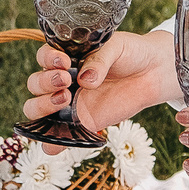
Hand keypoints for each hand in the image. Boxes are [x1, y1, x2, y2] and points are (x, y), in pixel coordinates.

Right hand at [24, 29, 181, 133]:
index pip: (43, 58)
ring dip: (42, 106)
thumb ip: (99, 60)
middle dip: (44, 82)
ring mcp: (70, 103)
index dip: (47, 60)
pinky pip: (57, 137)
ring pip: (37, 108)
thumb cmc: (131, 53)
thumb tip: (86, 80)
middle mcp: (63, 80)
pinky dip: (50, 142)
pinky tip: (53, 142)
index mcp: (67, 57)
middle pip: (35, 84)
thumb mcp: (115, 47)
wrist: (153, 72)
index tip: (64, 61)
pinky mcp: (82, 122)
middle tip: (66, 80)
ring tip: (65, 99)